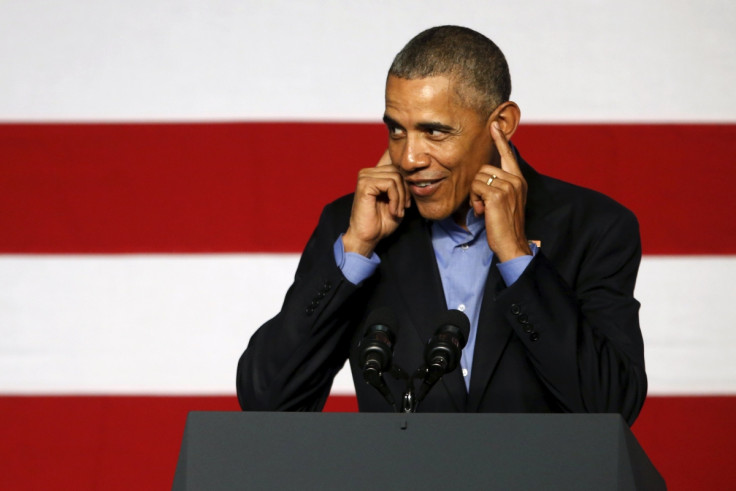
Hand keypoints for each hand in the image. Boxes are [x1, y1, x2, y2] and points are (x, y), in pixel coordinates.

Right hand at [343, 150, 410, 256]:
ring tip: (398, 211)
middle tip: (404, 208)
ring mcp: (364, 177)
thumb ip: (403, 186)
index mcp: (374, 174)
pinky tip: (393, 211)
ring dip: (401, 197)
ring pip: (396, 177)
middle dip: (405, 191)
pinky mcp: (364, 184)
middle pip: (398, 171)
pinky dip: (395, 199)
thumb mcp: (398, 200)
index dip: (406, 185)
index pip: (398, 169)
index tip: (406, 204)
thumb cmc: (382, 221)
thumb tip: (415, 174)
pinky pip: (390, 184)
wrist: (368, 236)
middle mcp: (368, 172)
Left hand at [469, 122, 530, 261]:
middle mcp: (515, 180)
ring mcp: (508, 186)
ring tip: (484, 209)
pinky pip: (475, 187)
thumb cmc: (505, 224)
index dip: (500, 140)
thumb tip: (483, 177)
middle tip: (484, 204)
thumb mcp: (506, 201)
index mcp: (519, 180)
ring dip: (474, 195)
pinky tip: (483, 212)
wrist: (511, 243)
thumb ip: (499, 186)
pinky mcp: (497, 194)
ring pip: (477, 178)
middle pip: (483, 169)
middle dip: (477, 187)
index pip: (508, 155)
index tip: (494, 125)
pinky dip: (474, 200)